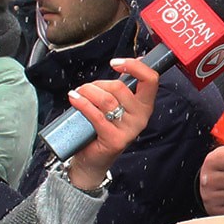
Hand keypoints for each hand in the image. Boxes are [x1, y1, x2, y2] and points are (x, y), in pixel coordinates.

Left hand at [64, 58, 158, 191]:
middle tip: (86, 89)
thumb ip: (121, 88)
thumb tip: (125, 63)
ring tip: (78, 93)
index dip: (135, 66)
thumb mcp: (116, 106)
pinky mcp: (114, 139)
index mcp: (145, 106)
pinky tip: (73, 98)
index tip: (116, 64)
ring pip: (106, 99)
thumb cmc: (102, 129)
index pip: (150, 80)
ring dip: (87, 91)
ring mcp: (129, 130)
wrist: (92, 160)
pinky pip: (96, 115)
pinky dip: (82, 103)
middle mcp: (141, 118)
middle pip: (119, 87)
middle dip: (97, 83)